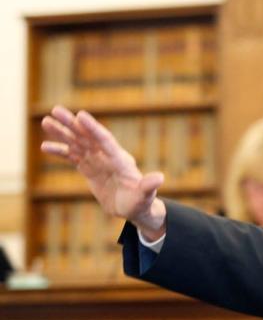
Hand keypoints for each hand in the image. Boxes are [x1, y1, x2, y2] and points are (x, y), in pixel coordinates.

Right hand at [40, 105, 166, 239]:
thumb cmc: (141, 203)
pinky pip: (73, 157)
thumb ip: (148, 186)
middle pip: (88, 137)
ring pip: (78, 143)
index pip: (105, 141)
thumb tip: (160, 177)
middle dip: (72, 124)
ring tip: (46, 122)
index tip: (81, 115)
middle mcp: (108, 157)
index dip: (93, 129)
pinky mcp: (90, 168)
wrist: (134, 209)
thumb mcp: (145, 197)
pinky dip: (60, 152)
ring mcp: (98, 161)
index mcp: (121, 160)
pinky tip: (45, 146)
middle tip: (56, 109)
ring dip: (62, 133)